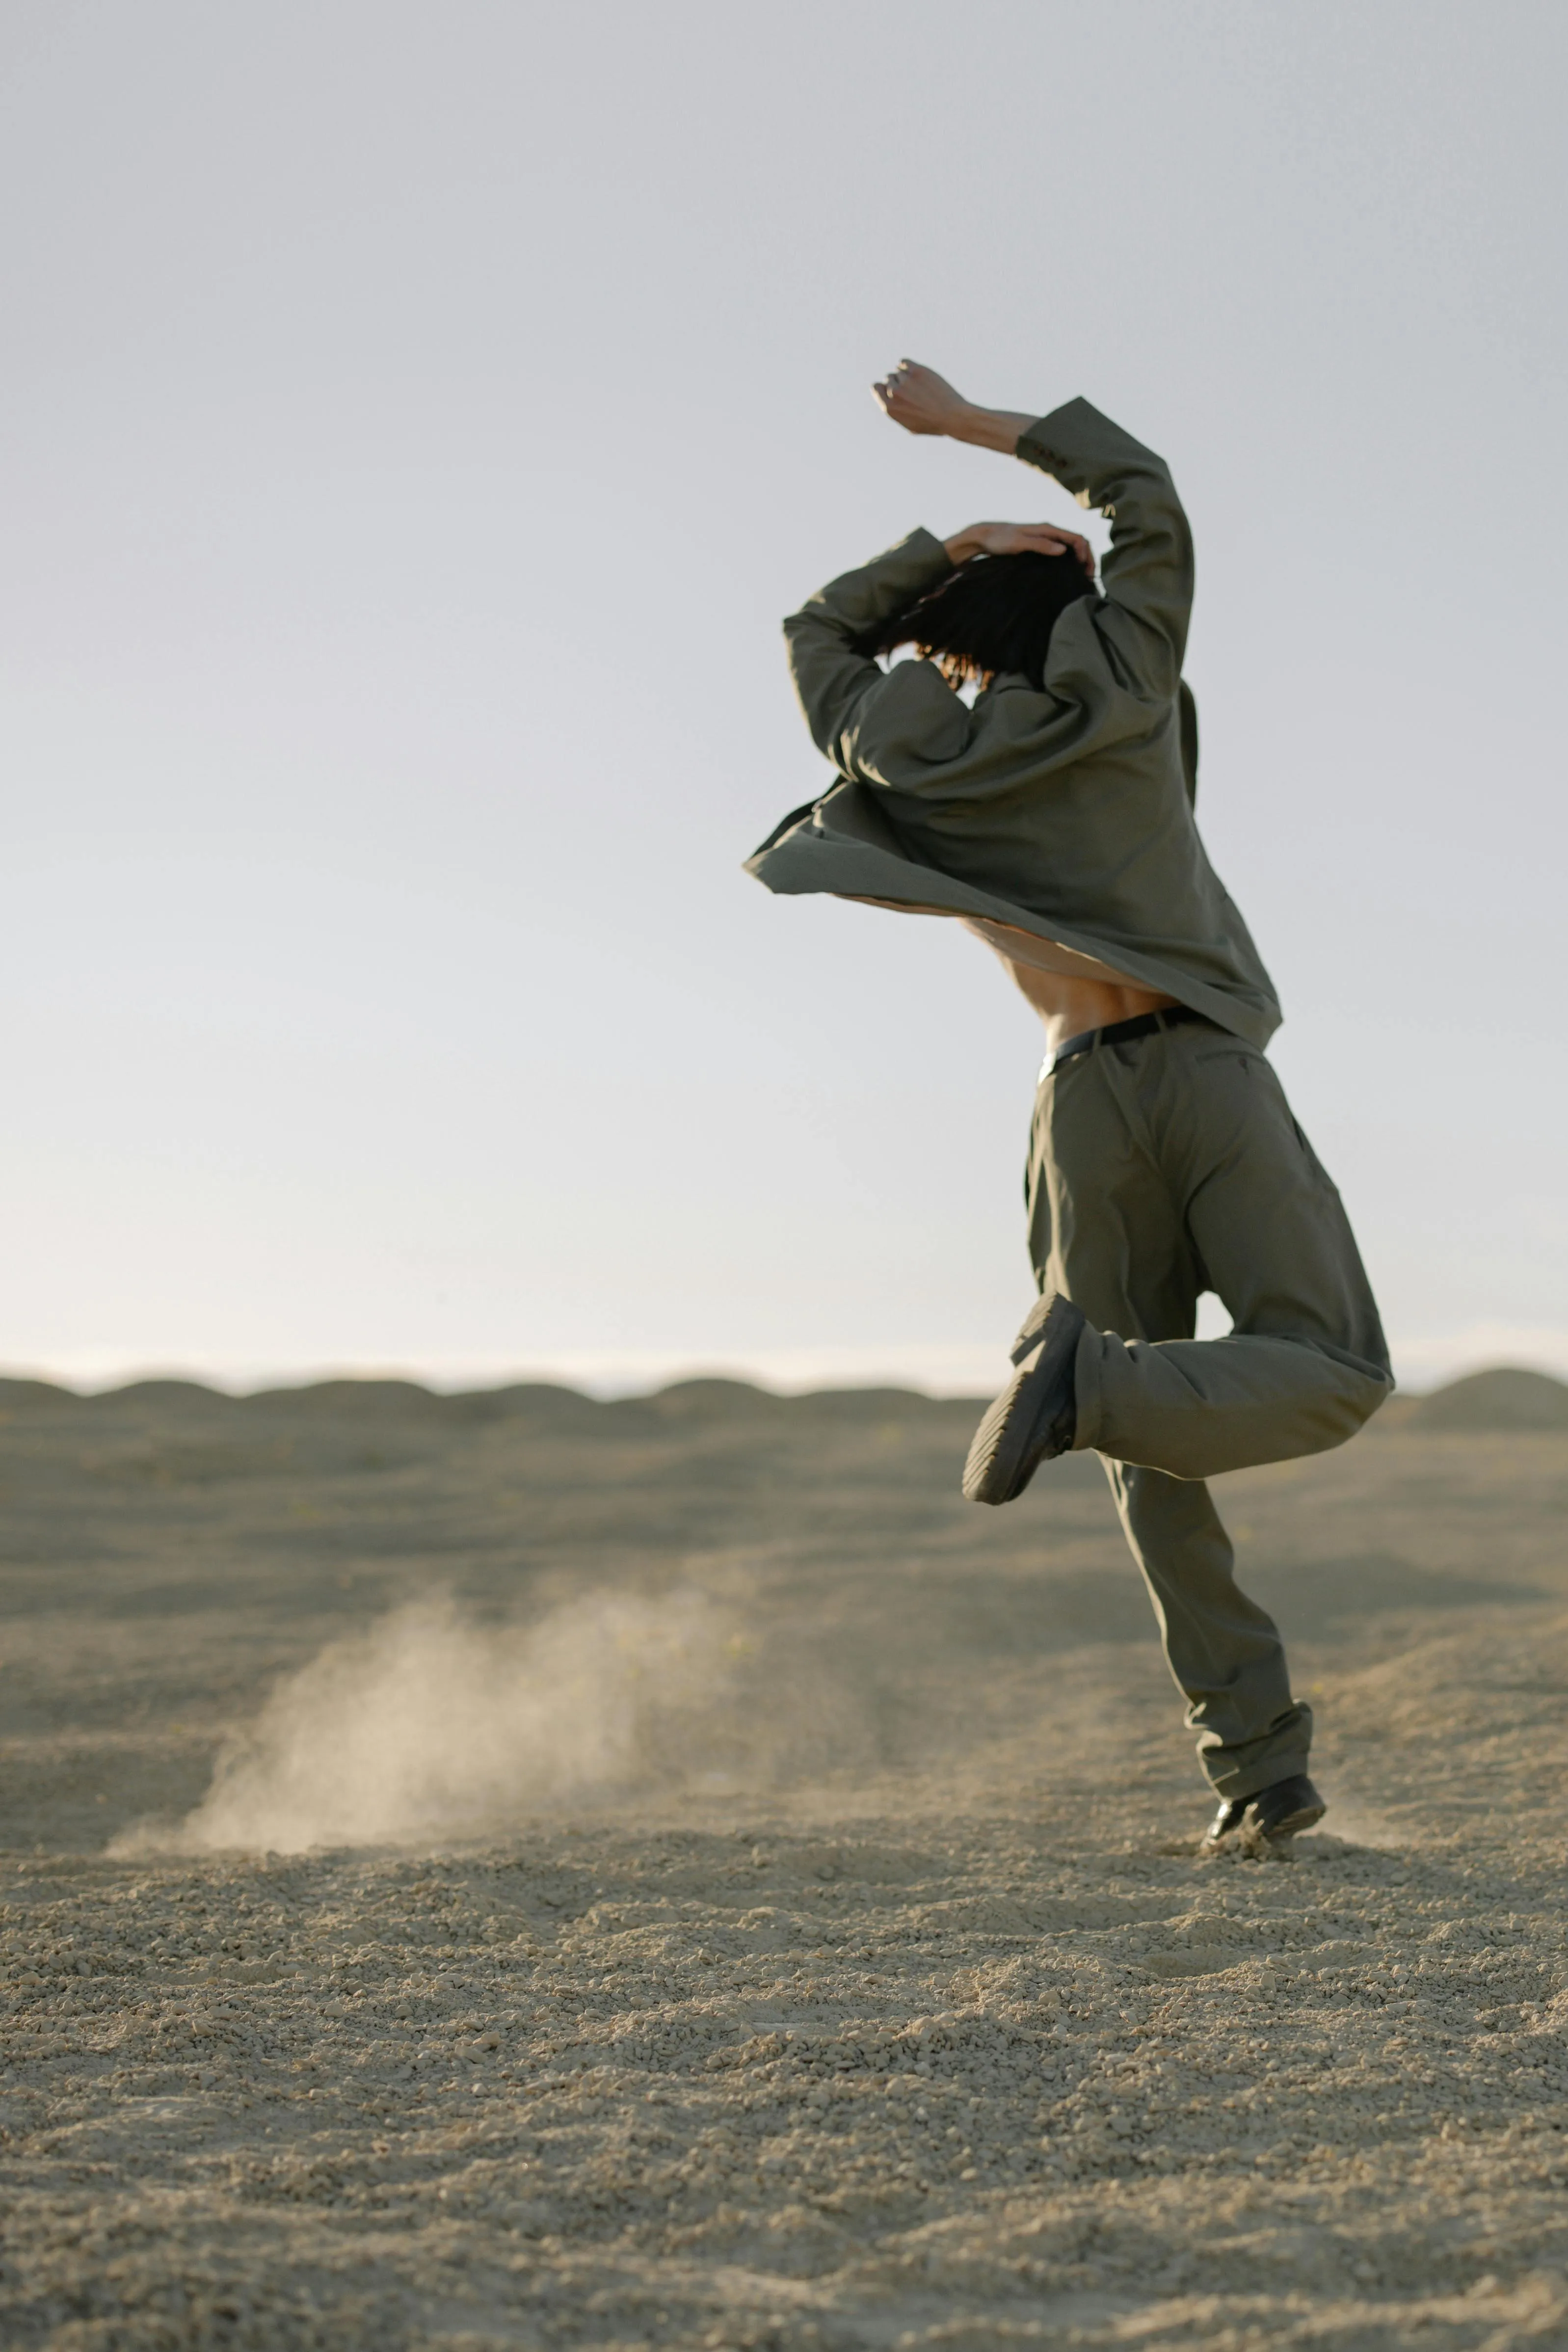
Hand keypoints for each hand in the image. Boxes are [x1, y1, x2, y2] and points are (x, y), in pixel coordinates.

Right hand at [872, 358, 970, 436]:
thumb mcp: (910, 425)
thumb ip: (896, 411)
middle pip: (889, 378)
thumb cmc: (932, 424)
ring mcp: (905, 381)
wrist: (953, 416)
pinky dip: (907, 365)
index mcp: (890, 408)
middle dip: (898, 382)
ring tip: (920, 387)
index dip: (884, 387)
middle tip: (913, 391)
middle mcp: (895, 393)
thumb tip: (887, 399)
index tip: (893, 389)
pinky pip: (903, 362)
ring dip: (907, 376)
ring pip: (899, 371)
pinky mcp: (917, 371)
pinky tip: (915, 372)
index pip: (876, 387)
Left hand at [943, 519, 1095, 576]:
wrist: (985, 537)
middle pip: (1078, 543)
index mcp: (1048, 529)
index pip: (1077, 538)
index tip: (1084, 570)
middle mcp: (1050, 532)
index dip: (1086, 553)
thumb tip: (1064, 549)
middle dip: (1087, 558)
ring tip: (1082, 578)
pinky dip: (1069, 562)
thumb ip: (1041, 545)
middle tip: (1089, 577)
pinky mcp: (1041, 547)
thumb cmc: (1000, 540)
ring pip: (1071, 548)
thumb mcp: (1019, 543)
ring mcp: (1046, 539)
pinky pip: (1061, 553)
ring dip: (1080, 561)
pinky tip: (1068, 574)